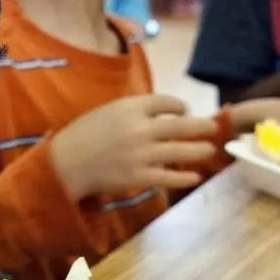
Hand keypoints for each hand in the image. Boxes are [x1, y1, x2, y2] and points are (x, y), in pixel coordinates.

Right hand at [50, 95, 218, 200]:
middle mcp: (141, 128)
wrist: (66, 164)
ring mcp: (142, 154)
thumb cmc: (83, 135)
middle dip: (202, 126)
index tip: (184, 111)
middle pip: (182, 125)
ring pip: (181, 151)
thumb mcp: (107, 111)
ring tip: (209, 150)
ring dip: (199, 150)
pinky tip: (195, 176)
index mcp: (131, 107)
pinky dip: (185, 177)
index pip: (167, 102)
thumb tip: (160, 114)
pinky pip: (169, 177)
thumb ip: (133, 111)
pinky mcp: (139, 177)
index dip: (180, 106)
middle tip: (213, 128)